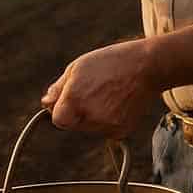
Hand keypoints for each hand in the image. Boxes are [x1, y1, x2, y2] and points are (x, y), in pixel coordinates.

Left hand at [41, 38, 160, 138]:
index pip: (58, 120)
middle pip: (74, 125)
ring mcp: (107, 126)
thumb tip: (45, 103)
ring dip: (92, 116)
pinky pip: (106, 130)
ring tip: (108, 93)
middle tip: (93, 91)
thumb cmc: (110, 62)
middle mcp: (90, 116)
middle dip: (77, 112)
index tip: (69, 99)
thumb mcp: (78, 67)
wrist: (146, 66)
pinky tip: (118, 102)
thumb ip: (59, 89)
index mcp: (75, 99)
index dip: (61, 110)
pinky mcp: (121, 131)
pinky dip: (108, 119)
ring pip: (90, 128)